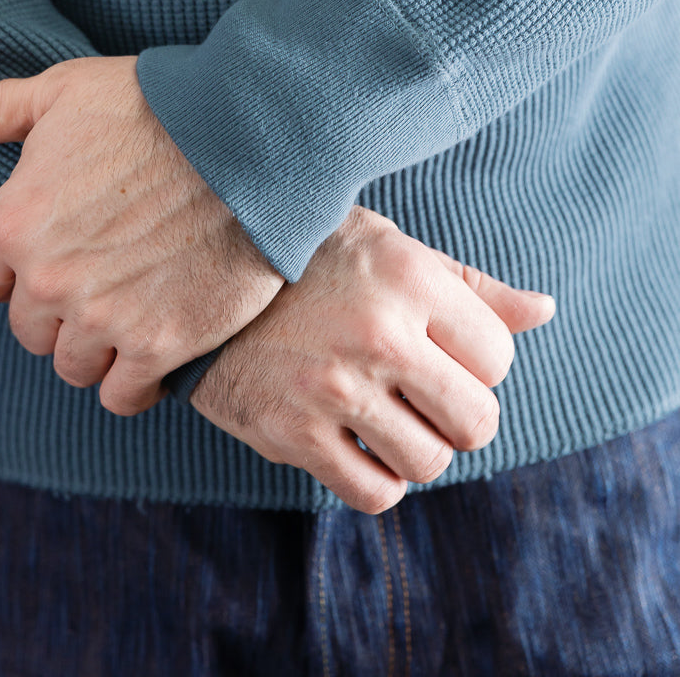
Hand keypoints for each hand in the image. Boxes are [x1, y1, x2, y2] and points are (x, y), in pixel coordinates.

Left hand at [0, 55, 282, 414]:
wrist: (253, 136)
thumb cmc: (155, 105)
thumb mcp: (59, 92)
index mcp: (11, 222)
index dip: (10, 264)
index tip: (53, 243)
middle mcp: (47, 280)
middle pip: (27, 326)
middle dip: (57, 301)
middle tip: (104, 263)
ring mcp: (103, 318)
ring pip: (71, 363)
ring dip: (95, 340)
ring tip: (132, 298)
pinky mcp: (159, 345)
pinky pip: (122, 394)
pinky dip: (134, 375)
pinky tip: (155, 335)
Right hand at [189, 206, 555, 513]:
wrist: (194, 277)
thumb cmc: (306, 257)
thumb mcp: (386, 246)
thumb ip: (468, 286)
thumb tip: (544, 312)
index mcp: (407, 275)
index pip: (498, 355)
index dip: (476, 359)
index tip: (441, 348)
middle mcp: (377, 332)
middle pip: (475, 420)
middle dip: (459, 416)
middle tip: (425, 395)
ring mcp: (333, 387)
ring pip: (429, 463)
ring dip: (419, 450)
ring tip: (390, 417)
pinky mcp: (292, 433)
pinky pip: (375, 492)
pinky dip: (378, 479)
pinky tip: (358, 442)